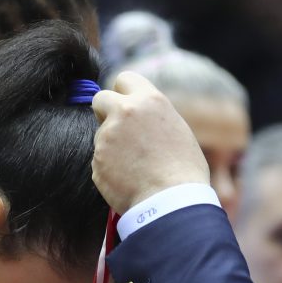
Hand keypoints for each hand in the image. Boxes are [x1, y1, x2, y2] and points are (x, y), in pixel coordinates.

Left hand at [92, 72, 211, 212]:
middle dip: (106, 113)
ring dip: (111, 146)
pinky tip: (129, 180)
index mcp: (150, 101)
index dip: (123, 93)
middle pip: (101, 99)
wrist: (172, 203)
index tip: (127, 107)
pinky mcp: (97, 160)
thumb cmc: (184, 172)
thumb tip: (142, 119)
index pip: (124, 78)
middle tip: (120, 133)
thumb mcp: (178, 131)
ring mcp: (107, 136)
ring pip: (101, 134)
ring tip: (135, 166)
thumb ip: (154, 118)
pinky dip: (110, 169)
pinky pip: (100, 160)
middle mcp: (125, 112)